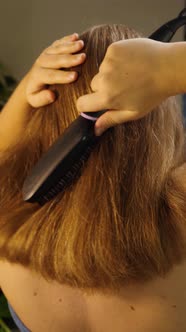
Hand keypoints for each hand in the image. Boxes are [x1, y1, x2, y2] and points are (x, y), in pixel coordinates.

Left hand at [0, 33, 85, 150]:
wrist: (31, 83)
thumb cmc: (37, 95)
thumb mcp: (36, 101)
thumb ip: (43, 99)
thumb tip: (52, 95)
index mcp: (37, 76)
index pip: (51, 75)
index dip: (63, 76)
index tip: (75, 76)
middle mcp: (41, 63)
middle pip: (56, 60)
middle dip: (70, 59)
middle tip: (83, 58)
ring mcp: (45, 54)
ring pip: (58, 49)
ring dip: (70, 46)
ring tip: (82, 44)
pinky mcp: (50, 50)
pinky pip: (59, 43)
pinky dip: (67, 39)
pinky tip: (76, 36)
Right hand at [76, 38, 169, 135]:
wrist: (168, 67)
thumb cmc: (153, 93)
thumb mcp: (133, 112)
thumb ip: (111, 119)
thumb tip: (95, 130)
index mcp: (108, 97)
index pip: (82, 103)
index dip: (85, 105)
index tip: (92, 104)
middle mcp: (104, 79)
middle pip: (94, 86)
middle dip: (104, 87)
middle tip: (123, 87)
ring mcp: (108, 62)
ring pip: (102, 71)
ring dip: (111, 73)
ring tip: (130, 74)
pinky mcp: (113, 49)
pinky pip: (108, 58)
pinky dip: (116, 60)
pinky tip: (131, 63)